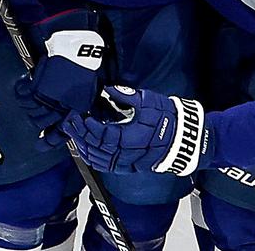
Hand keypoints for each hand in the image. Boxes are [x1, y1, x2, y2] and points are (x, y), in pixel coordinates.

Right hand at [14, 10, 106, 135]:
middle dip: (39, 116)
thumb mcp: (92, 85)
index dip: (50, 140)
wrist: (80, 42)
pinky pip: (23, 96)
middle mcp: (63, 106)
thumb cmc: (90, 60)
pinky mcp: (38, 87)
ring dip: (30, 103)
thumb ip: (82, 102)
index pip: (61, 131)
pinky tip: (23, 84)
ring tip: (32, 92)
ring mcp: (49, 98)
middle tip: (39, 106)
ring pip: (31, 110)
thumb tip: (73, 113)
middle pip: (41, 121)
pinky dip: (21, 91)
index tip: (40, 145)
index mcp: (79, 107)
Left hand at [59, 86, 207, 175]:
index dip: (86, 125)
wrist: (184, 139)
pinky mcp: (127, 167)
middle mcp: (125, 154)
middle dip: (79, 134)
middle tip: (70, 122)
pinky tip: (86, 148)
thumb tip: (109, 88)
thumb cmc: (167, 118)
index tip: (79, 114)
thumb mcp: (148, 101)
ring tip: (74, 133)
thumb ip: (126, 95)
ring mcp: (126, 163)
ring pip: (96, 159)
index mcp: (128, 138)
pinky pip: (104, 166)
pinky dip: (91, 157)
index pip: (99, 134)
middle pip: (94, 148)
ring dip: (83, 146)